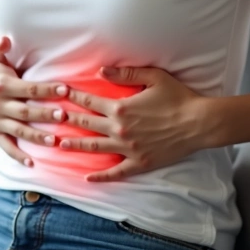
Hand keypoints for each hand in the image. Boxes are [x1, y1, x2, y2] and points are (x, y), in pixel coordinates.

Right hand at [0, 35, 68, 166]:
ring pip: (18, 131)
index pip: (29, 88)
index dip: (48, 89)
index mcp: (3, 86)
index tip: (66, 89)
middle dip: (45, 114)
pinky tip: (32, 163)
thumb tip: (5, 39)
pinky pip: (6, 146)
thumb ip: (0, 46)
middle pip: (25, 111)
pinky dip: (17, 156)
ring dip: (36, 136)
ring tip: (54, 141)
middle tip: (65, 116)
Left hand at [59, 65, 208, 182]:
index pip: (90, 101)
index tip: (59, 93)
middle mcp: (120, 129)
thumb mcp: (153, 77)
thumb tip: (101, 71)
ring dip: (75, 146)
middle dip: (68, 120)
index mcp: (121, 108)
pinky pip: (115, 172)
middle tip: (51, 118)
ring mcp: (128, 148)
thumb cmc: (178, 97)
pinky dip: (100, 176)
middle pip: (86, 124)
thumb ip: (125, 74)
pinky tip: (88, 178)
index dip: (73, 96)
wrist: (199, 123)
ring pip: (95, 147)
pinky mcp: (139, 163)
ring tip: (60, 144)